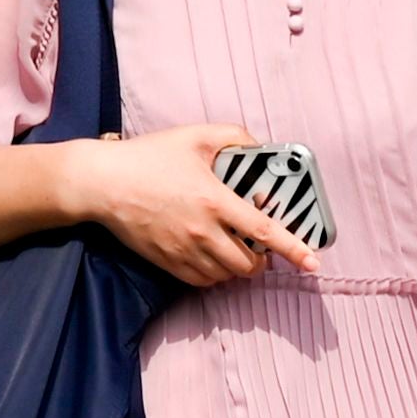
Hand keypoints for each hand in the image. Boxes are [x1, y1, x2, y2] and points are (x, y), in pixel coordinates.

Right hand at [62, 124, 317, 288]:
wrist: (103, 183)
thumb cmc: (148, 156)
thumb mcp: (195, 135)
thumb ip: (234, 137)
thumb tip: (259, 148)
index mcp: (215, 200)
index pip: (264, 231)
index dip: (293, 249)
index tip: (313, 262)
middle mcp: (202, 232)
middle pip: (248, 264)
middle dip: (262, 260)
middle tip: (261, 247)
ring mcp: (183, 251)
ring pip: (226, 276)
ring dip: (238, 268)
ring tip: (235, 250)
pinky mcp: (166, 262)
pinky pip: (201, 282)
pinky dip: (214, 275)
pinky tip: (212, 258)